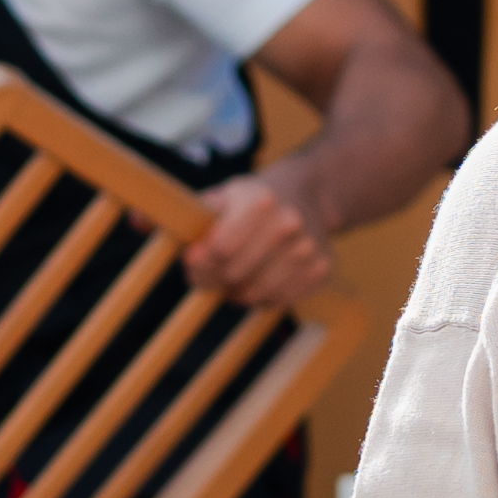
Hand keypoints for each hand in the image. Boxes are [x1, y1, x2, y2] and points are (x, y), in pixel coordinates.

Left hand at [183, 175, 340, 313]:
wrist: (307, 195)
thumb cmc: (252, 201)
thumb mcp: (222, 197)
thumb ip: (194, 220)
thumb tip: (176, 247)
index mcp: (260, 201)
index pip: (220, 249)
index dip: (201, 260)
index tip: (196, 257)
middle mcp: (289, 224)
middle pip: (234, 274)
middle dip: (217, 276)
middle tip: (217, 268)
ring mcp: (308, 249)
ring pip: (255, 294)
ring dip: (238, 291)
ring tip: (238, 274)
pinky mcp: (321, 270)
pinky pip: (277, 302)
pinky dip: (262, 297)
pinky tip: (261, 279)